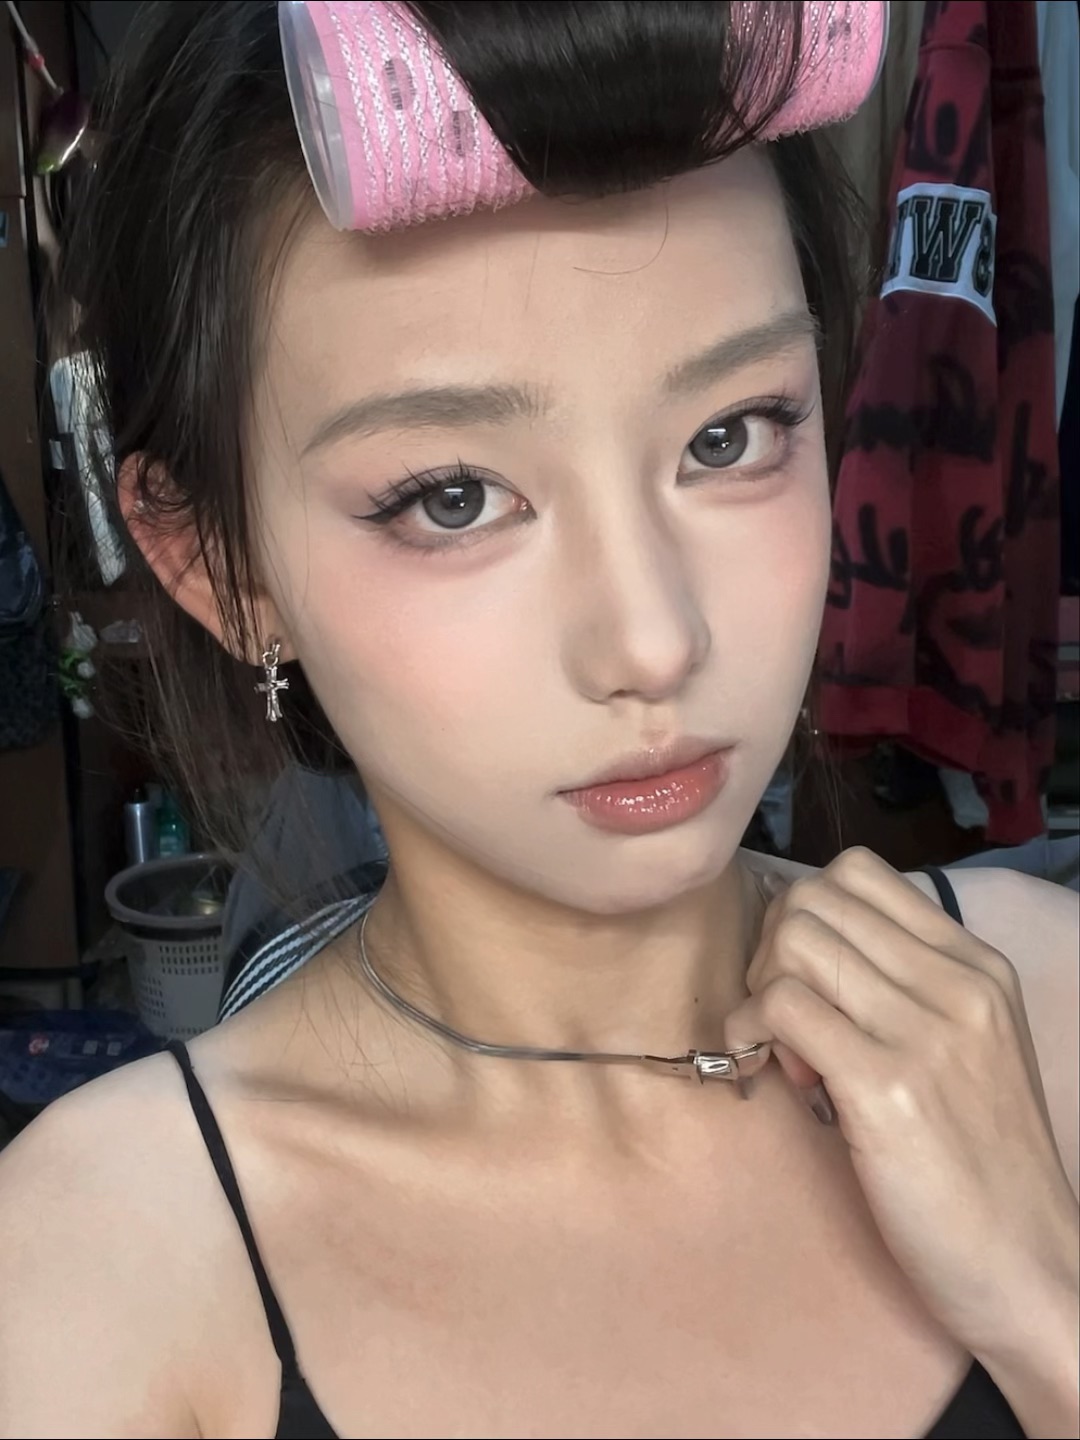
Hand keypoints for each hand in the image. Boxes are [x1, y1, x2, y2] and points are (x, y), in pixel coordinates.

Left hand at [725, 848, 1079, 1365]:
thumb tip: (802, 955)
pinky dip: (750, 1032)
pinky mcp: (886, 1087)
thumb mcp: (965, 1049)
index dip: (805, 916)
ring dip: (761, 990)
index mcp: (977, 966)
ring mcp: (924, 1032)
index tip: (804, 978)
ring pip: (793, 941)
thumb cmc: (982, 1162)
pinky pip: (781, 1007)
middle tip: (783, 1018)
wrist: (1029, 1265)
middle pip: (813, 900)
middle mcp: (957, 984)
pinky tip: (763, 1070)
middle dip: (772, 951)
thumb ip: (902, 989)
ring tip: (785, 1051)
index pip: (857, 873)